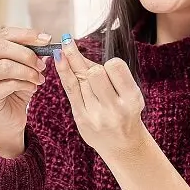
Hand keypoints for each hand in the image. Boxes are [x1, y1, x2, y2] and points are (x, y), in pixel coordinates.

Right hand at [0, 27, 51, 157]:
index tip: (46, 39)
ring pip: (5, 65)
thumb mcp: (23, 66)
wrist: (9, 120)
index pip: (4, 34)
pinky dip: (25, 84)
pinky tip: (32, 88)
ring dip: (27, 71)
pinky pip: (8, 84)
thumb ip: (30, 52)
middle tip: (42, 63)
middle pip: (1, 47)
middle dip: (27, 53)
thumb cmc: (14, 91)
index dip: (27, 35)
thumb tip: (44, 41)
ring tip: (39, 78)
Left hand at [55, 37, 147, 159]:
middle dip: (89, 65)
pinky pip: (70, 89)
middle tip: (80, 55)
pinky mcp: (81, 118)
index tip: (109, 67)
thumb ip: (110, 75)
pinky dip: (63, 71)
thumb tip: (82, 52)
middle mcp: (114, 108)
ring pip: (79, 79)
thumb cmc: (126, 112)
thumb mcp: (129, 94)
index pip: (115, 67)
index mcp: (132, 98)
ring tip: (64, 43)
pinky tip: (58, 57)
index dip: (110, 63)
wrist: (122, 145)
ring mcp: (96, 114)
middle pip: (95, 73)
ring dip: (72, 61)